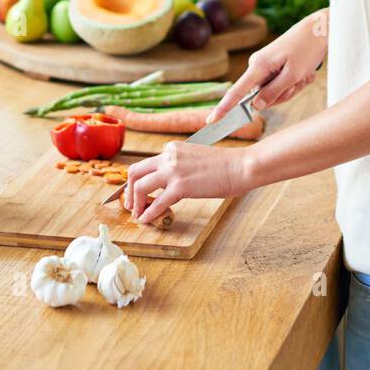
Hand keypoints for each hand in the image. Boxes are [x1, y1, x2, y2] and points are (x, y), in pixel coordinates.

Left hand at [123, 141, 248, 224]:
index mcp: (172, 149)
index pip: (146, 164)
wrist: (240, 166)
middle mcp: (169, 156)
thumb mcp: (195, 159)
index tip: (136, 192)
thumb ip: (179, 167)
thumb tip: (169, 185)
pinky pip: (157, 202)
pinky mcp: (181, 186)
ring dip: (135, 203)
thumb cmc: (224, 166)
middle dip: (128, 190)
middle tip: (130, 204)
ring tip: (137, 214)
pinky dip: (148, 213)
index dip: (137, 180)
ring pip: (140, 186)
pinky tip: (146, 220)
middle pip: (135, 172)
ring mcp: (173, 171)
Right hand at [204, 8, 328, 126]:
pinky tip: (303, 72)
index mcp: (258, 66)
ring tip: (302, 74)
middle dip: (284, 94)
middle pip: (263, 97)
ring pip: (274, 93)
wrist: (317, 30)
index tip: (211, 120)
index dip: (224, 108)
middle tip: (299, 80)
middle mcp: (257, 66)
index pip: (237, 92)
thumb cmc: (306, 49)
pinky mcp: (272, 68)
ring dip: (292, 88)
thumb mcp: (293, 75)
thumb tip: (254, 106)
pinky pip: (280, 86)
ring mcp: (264, 67)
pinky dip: (294, 83)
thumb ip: (273, 92)